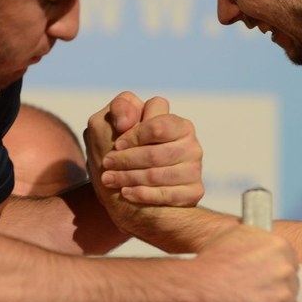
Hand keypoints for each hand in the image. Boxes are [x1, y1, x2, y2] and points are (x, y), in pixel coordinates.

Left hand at [87, 93, 204, 206]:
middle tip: (107, 163)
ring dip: (129, 177)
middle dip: (127, 160)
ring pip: (158, 175)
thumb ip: (120, 107)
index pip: (157, 127)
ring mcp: (194, 170)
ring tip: (109, 179)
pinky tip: (126, 192)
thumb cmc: (122, 151)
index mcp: (179, 124)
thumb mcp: (113, 123)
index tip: (117, 144)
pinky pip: (166, 194)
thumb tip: (125, 122)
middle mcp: (192, 146)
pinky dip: (142, 194)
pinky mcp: (193, 192)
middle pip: (156, 154)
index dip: (134, 136)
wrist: (126, 193)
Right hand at [193, 225, 299, 301]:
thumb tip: (267, 246)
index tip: (268, 281)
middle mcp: (286, 271)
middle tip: (255, 296)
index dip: (277, 275)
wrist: (195, 287)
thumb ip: (260, 239)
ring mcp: (283, 297)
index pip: (291, 264)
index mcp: (281, 247)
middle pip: (291, 287)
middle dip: (276, 293)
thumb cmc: (211, 263)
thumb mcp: (237, 234)